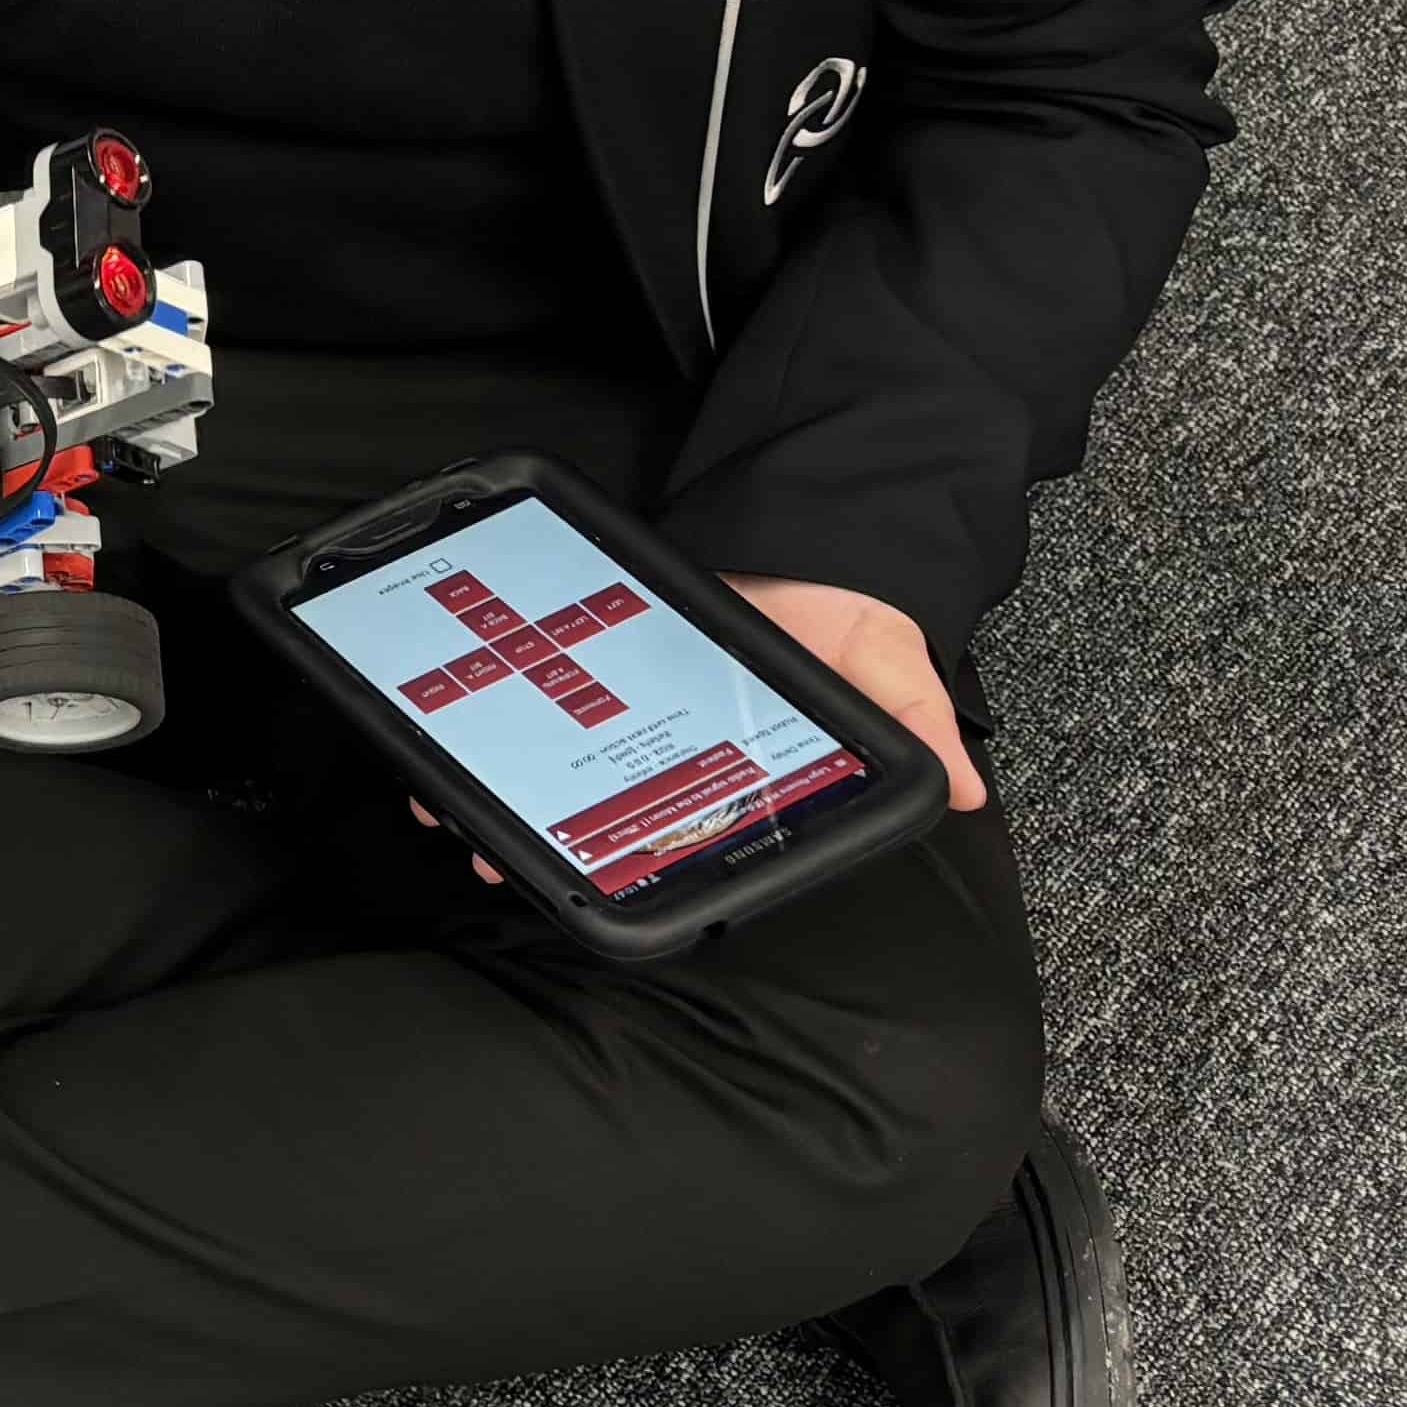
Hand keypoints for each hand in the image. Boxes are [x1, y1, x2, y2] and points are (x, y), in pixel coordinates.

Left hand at [407, 570, 983, 889]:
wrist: (815, 523)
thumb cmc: (853, 606)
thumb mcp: (892, 667)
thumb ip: (916, 724)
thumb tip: (964, 790)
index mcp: (740, 762)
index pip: (678, 825)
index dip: (629, 862)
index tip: (581, 883)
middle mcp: (676, 742)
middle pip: (597, 801)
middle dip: (537, 835)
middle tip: (487, 857)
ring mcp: (630, 700)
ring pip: (553, 754)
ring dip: (496, 785)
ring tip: (444, 808)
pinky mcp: (600, 650)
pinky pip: (537, 688)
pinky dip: (491, 709)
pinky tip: (441, 726)